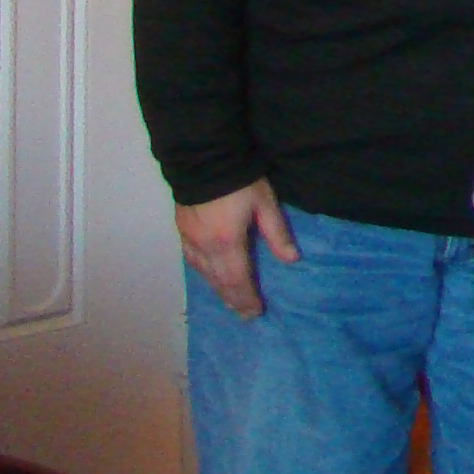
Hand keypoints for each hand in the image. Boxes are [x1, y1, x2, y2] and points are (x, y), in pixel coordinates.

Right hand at [175, 181, 299, 317]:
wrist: (204, 158)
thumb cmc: (240, 179)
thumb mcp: (265, 203)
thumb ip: (277, 233)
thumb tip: (292, 259)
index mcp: (227, 242)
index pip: (238, 279)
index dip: (247, 298)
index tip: (256, 312)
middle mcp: (206, 247)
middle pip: (220, 281)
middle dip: (233, 300)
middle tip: (244, 315)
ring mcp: (190, 239)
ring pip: (204, 274)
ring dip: (218, 290)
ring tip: (230, 302)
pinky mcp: (182, 230)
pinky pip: (192, 261)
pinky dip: (203, 274)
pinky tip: (209, 277)